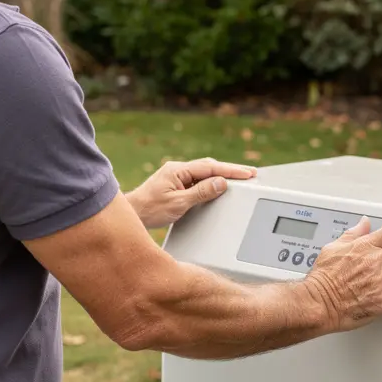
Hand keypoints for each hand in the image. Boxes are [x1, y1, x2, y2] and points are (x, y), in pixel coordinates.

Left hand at [126, 157, 256, 228]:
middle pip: (210, 166)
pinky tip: (218, 186)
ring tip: (239, 179)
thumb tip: (220, 183)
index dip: (231, 170)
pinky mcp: (175, 184)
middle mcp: (177, 169)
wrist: (132, 214)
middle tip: (250, 174)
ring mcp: (176, 176)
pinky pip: (198, 180)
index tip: (247, 172)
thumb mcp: (178, 203)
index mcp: (178, 170)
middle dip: (230, 170)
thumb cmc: (150, 209)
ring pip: (204, 173)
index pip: (210, 167)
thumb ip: (201, 192)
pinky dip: (211, 182)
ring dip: (221, 175)